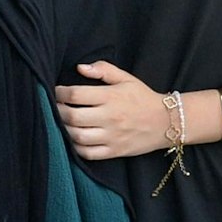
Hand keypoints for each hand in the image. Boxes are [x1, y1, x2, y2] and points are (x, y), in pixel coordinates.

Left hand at [55, 61, 169, 160]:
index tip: (57, 91)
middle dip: (58, 111)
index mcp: (111, 97)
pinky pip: (88, 153)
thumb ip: (103, 70)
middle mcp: (110, 117)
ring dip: (64, 129)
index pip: (76, 94)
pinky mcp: (114, 151)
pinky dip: (76, 147)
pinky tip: (74, 138)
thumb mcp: (126, 78)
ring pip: (78, 136)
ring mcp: (112, 136)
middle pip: (73, 116)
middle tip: (55, 107)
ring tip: (63, 122)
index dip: (61, 92)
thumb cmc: (143, 98)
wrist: (166, 122)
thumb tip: (80, 68)